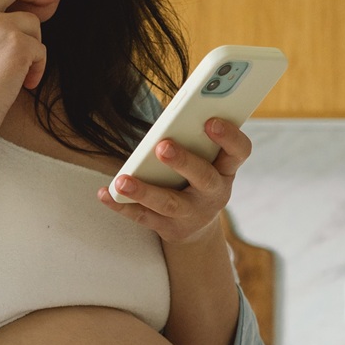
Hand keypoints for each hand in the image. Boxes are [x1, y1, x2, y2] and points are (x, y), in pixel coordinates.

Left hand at [96, 118, 251, 243]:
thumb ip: (195, 140)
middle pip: (203, 178)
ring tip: (122, 181)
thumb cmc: (197, 178)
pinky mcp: (169, 228)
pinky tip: (105, 193)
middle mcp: (214, 193)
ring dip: (144, 191)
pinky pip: (142, 217)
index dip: (229, 137)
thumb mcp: (206, 160)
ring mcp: (192, 214)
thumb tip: (171, 116)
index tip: (210, 121)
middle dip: (183, 162)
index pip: (239, 152)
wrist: (196, 227)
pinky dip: (121, 205)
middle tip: (162, 146)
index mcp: (225, 170)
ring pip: (168, 203)